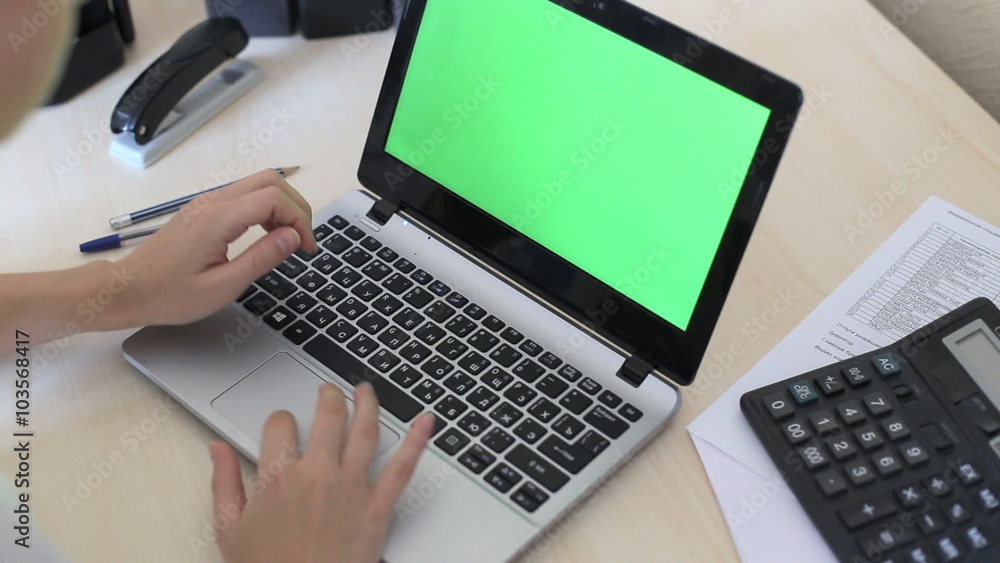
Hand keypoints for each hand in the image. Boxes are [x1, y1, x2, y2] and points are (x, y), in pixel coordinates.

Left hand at [111, 169, 317, 327]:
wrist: (126, 290)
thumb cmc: (168, 295)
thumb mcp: (222, 287)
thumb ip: (261, 259)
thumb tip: (292, 237)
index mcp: (217, 219)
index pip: (274, 199)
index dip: (300, 220)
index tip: (306, 249)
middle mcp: (212, 203)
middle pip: (270, 180)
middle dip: (296, 206)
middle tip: (304, 239)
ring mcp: (206, 203)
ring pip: (258, 184)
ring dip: (282, 206)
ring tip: (289, 240)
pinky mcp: (204, 210)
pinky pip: (244, 196)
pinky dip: (266, 209)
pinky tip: (267, 236)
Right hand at [209, 384, 435, 562]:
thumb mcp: (230, 530)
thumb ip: (224, 483)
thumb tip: (217, 451)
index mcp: (279, 477)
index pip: (280, 425)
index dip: (280, 419)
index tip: (283, 423)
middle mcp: (318, 474)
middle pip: (327, 417)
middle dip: (328, 397)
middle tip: (329, 391)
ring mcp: (352, 488)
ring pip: (365, 430)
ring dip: (367, 403)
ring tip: (366, 390)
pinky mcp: (378, 507)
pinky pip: (403, 467)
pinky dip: (417, 440)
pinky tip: (425, 421)